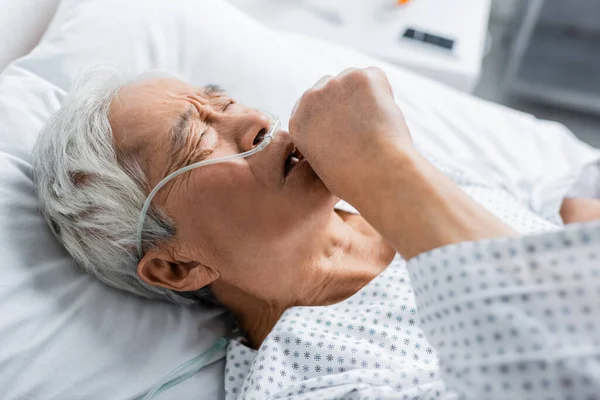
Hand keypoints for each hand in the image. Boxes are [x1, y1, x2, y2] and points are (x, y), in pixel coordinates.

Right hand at [289, 67, 411, 203]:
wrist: (375, 173)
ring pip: (354, 80)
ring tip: (376, 126)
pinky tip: (384, 117)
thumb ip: (323, 141)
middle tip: (366, 127)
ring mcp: (334, 84)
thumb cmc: (355, 178)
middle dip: (349, 101)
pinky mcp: (359, 77)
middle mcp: (310, 99)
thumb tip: (339, 132)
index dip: (337, 114)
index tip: (350, 128)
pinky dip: (384, 94)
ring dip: (366, 97)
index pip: (316, 104)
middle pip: (333, 87)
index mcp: (298, 121)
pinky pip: (376, 78)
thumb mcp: (323, 163)